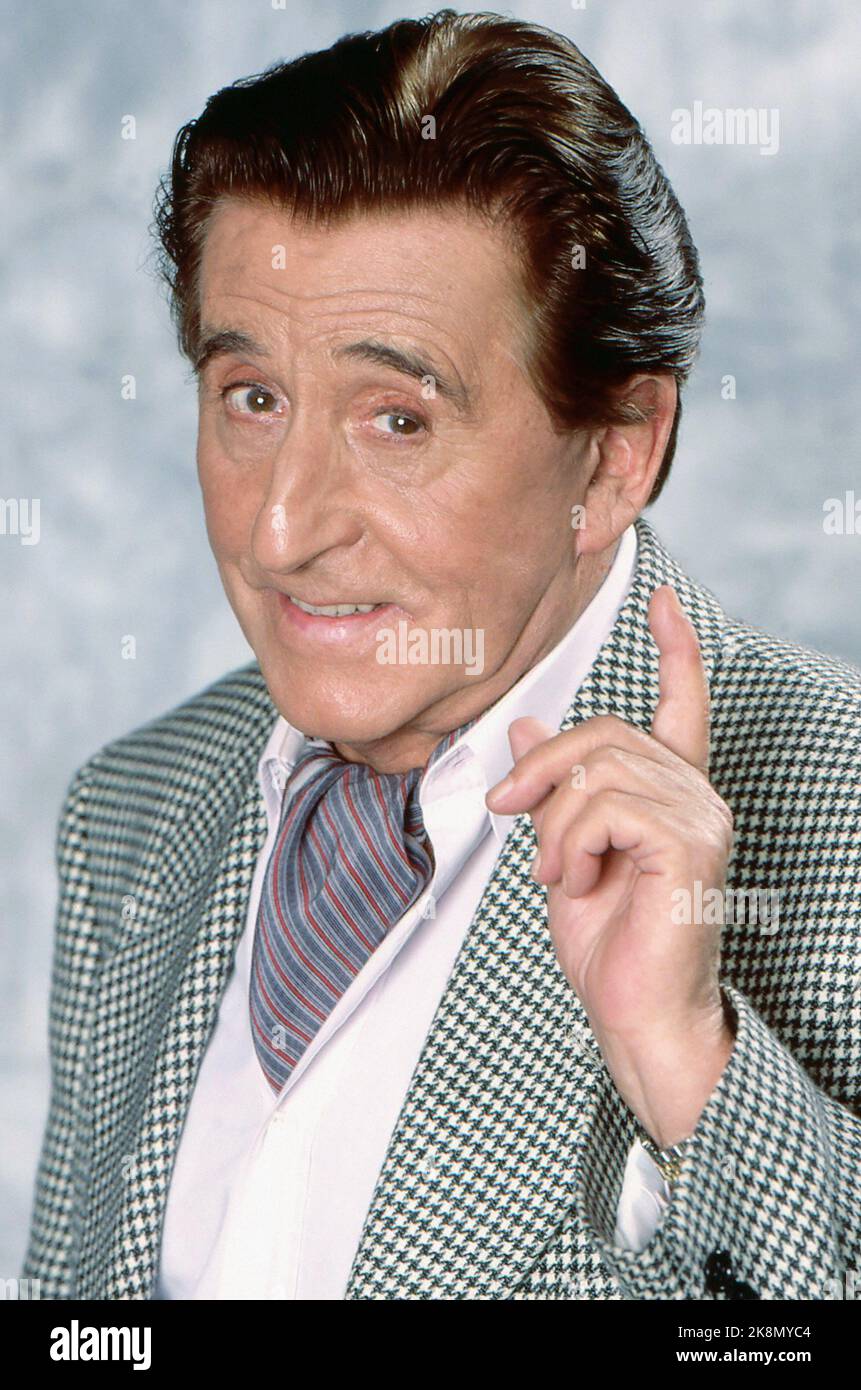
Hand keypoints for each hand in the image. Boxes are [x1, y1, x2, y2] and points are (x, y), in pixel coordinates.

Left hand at [485, 585, 735, 1147]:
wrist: (637, 1016)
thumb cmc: (611, 947)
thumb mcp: (566, 853)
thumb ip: (555, 793)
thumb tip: (525, 731)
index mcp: (672, 794)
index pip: (682, 705)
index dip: (674, 651)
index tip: (661, 599)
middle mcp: (696, 796)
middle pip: (606, 734)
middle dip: (544, 769)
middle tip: (509, 808)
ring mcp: (699, 817)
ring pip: (599, 771)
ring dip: (555, 822)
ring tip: (556, 871)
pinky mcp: (687, 843)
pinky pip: (605, 808)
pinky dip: (571, 843)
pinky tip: (575, 879)